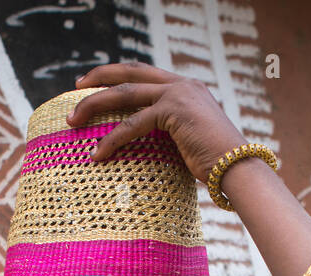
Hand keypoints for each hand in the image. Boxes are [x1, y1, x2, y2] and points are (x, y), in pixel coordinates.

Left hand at [65, 62, 248, 185]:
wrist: (238, 168)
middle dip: (99, 77)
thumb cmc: (216, 164)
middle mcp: (182, 84)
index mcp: (187, 88)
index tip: (94, 84)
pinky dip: (112, 140)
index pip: (144, 74)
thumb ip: (169, 134)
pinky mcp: (173, 111)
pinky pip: (133, 124)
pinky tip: (97, 154)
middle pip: (130, 72)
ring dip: (94, 105)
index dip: (118, 75)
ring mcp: (178, 94)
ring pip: (125, 94)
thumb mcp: (189, 142)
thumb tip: (146, 146)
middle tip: (75, 88)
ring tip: (73, 121)